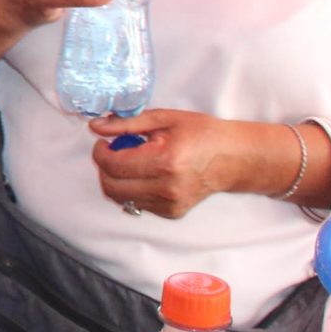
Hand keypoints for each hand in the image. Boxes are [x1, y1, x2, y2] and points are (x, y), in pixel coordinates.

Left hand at [89, 110, 278, 219]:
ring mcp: (170, 204)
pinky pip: (137, 204)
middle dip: (105, 168)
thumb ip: (127, 123)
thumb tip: (95, 126)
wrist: (234, 158)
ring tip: (133, 161)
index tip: (103, 142)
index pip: (113, 165)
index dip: (100, 152)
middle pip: (112, 186)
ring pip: (121, 198)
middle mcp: (167, 188)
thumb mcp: (165, 118)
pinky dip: (133, 189)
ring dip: (117, 179)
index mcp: (165, 162)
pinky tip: (147, 174)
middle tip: (115, 151)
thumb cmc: (202, 133)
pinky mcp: (172, 213)